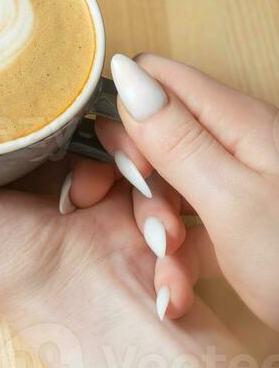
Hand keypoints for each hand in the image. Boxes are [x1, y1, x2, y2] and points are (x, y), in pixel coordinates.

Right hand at [104, 53, 278, 330]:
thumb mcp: (230, 200)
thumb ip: (174, 136)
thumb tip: (126, 72)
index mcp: (235, 120)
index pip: (154, 78)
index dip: (125, 116)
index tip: (127, 170)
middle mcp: (236, 141)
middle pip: (156, 133)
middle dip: (139, 182)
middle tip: (156, 229)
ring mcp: (240, 182)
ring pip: (168, 183)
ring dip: (155, 229)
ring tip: (170, 274)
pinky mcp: (242, 222)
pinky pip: (190, 224)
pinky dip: (177, 258)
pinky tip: (175, 295)